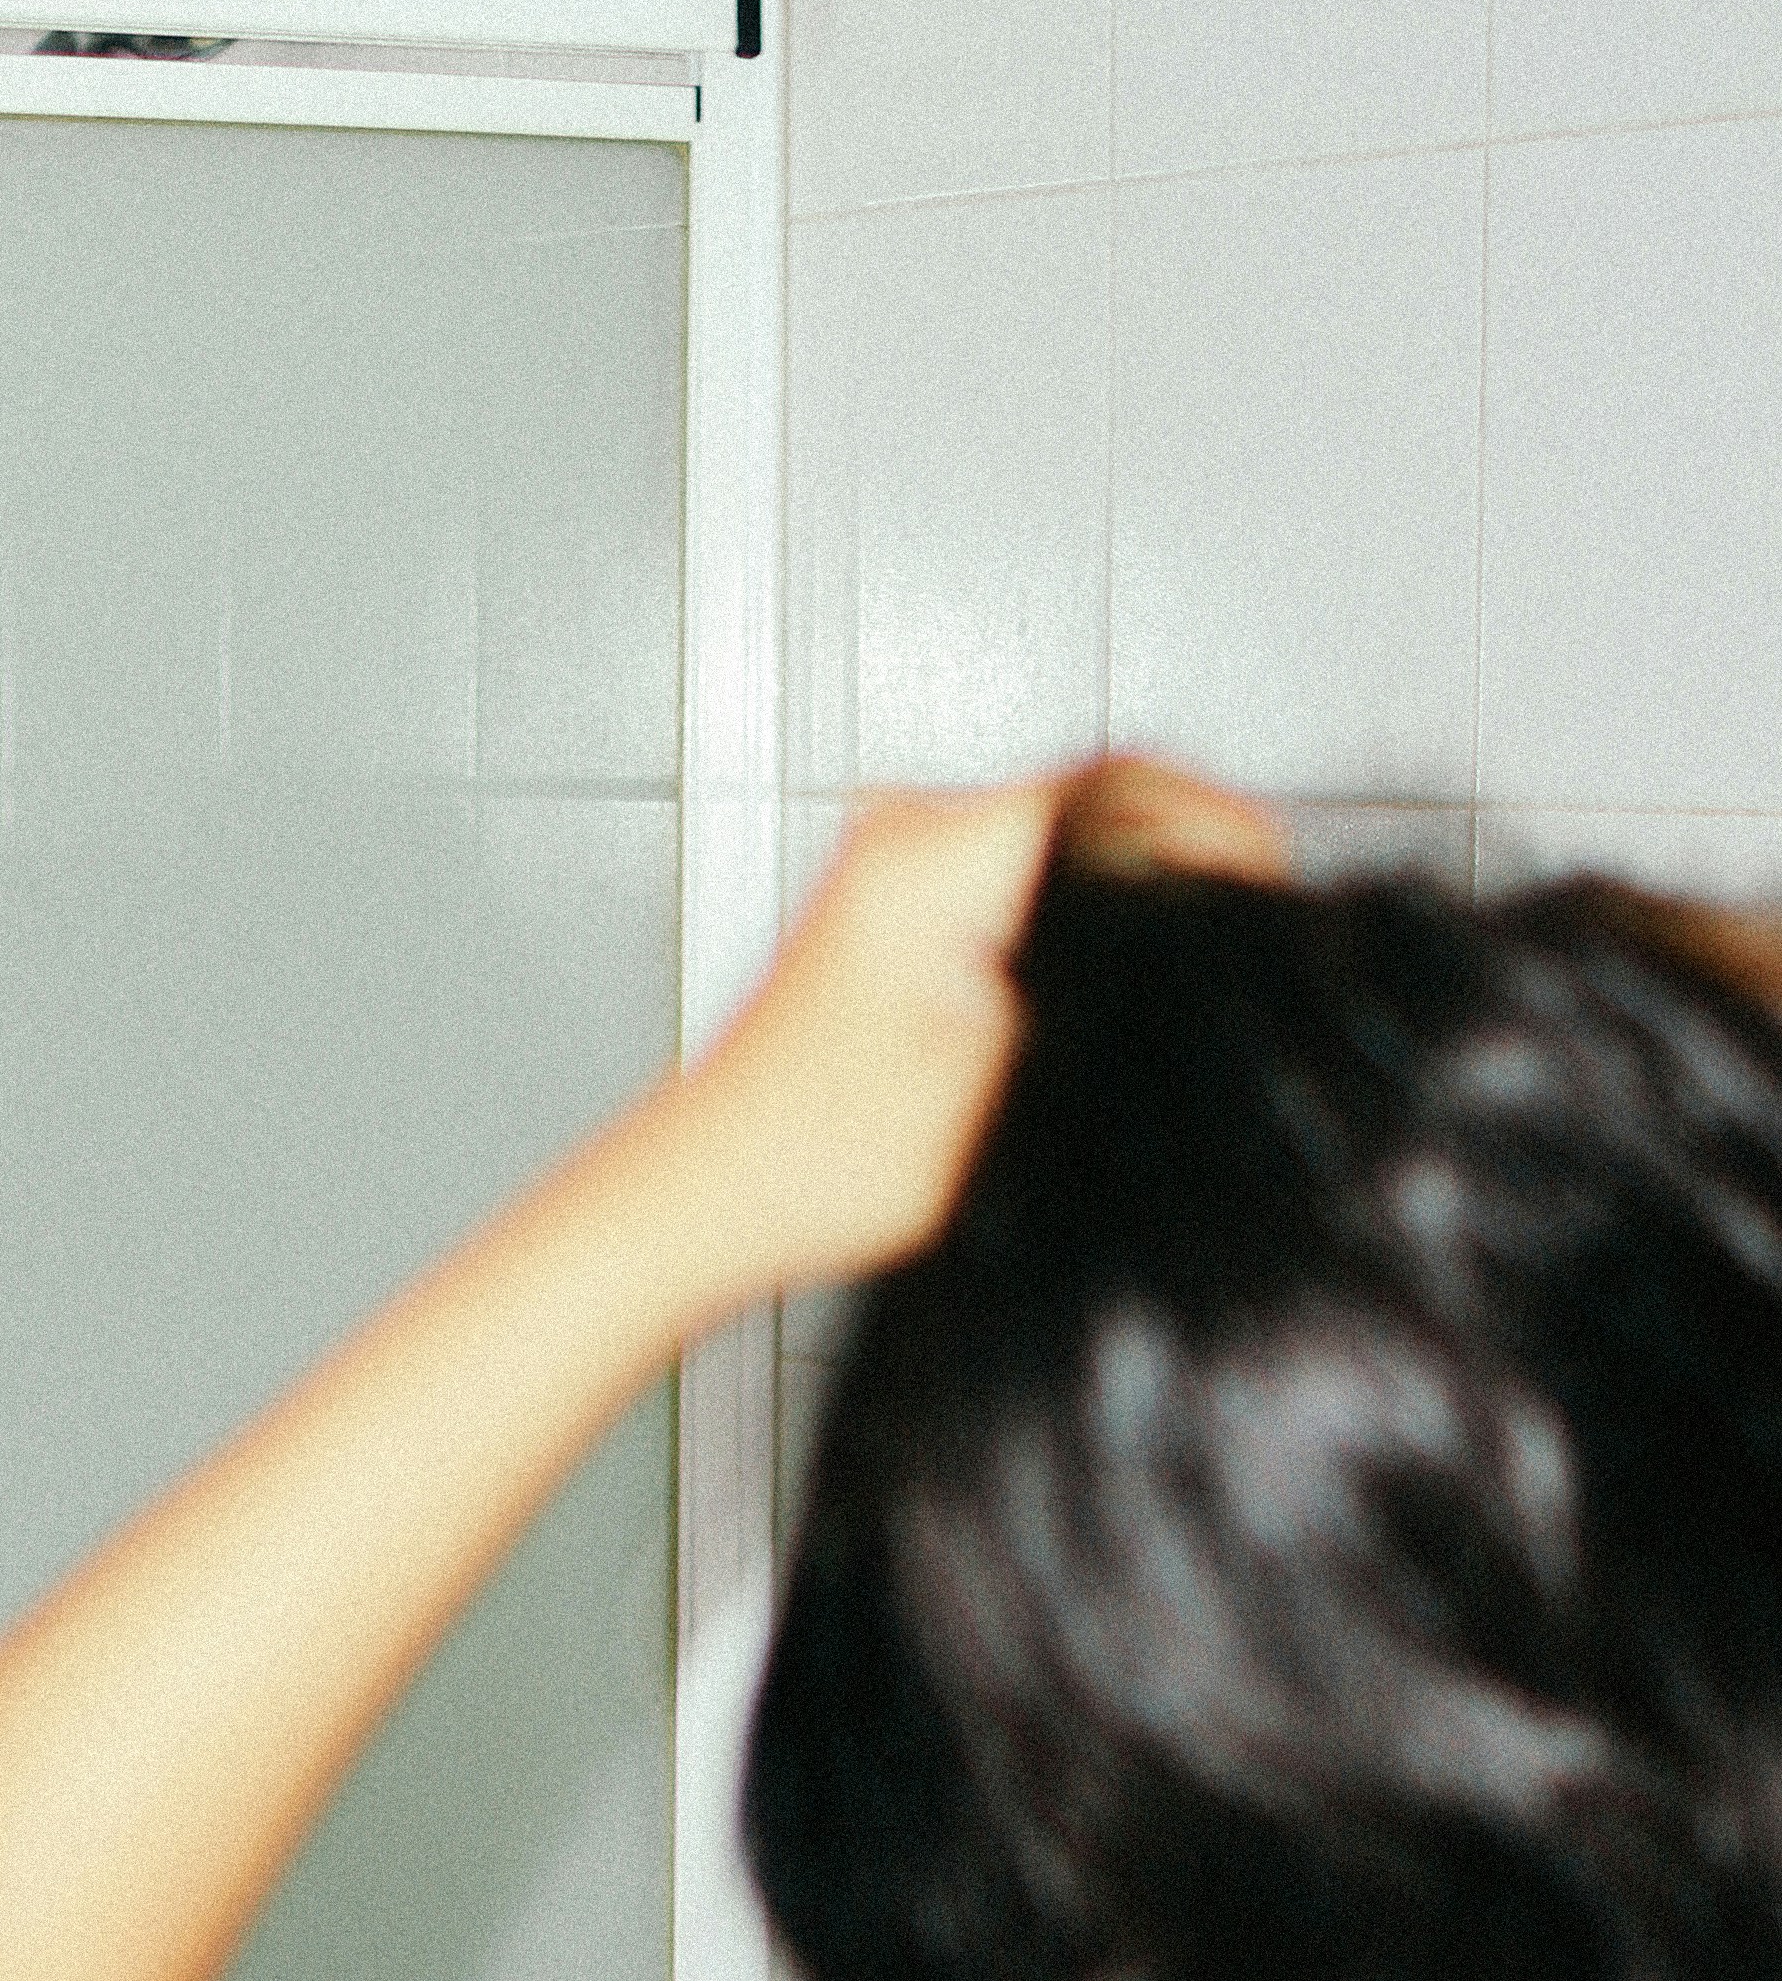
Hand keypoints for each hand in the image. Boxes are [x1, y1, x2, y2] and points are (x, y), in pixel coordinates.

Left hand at [667, 759, 1289, 1293]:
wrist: (708, 1195)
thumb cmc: (813, 1160)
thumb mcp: (1008, 1089)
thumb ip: (1119, 1007)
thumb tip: (1204, 968)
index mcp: (938, 852)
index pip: (1126, 786)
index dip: (1224, 831)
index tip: (1272, 888)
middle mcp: (909, 832)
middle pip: (1100, 800)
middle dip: (1183, 859)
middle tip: (1242, 936)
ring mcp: (893, 860)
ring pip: (1063, 837)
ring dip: (1129, 886)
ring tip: (1182, 961)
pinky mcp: (891, 902)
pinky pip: (1019, 874)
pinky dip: (1075, 910)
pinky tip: (1104, 979)